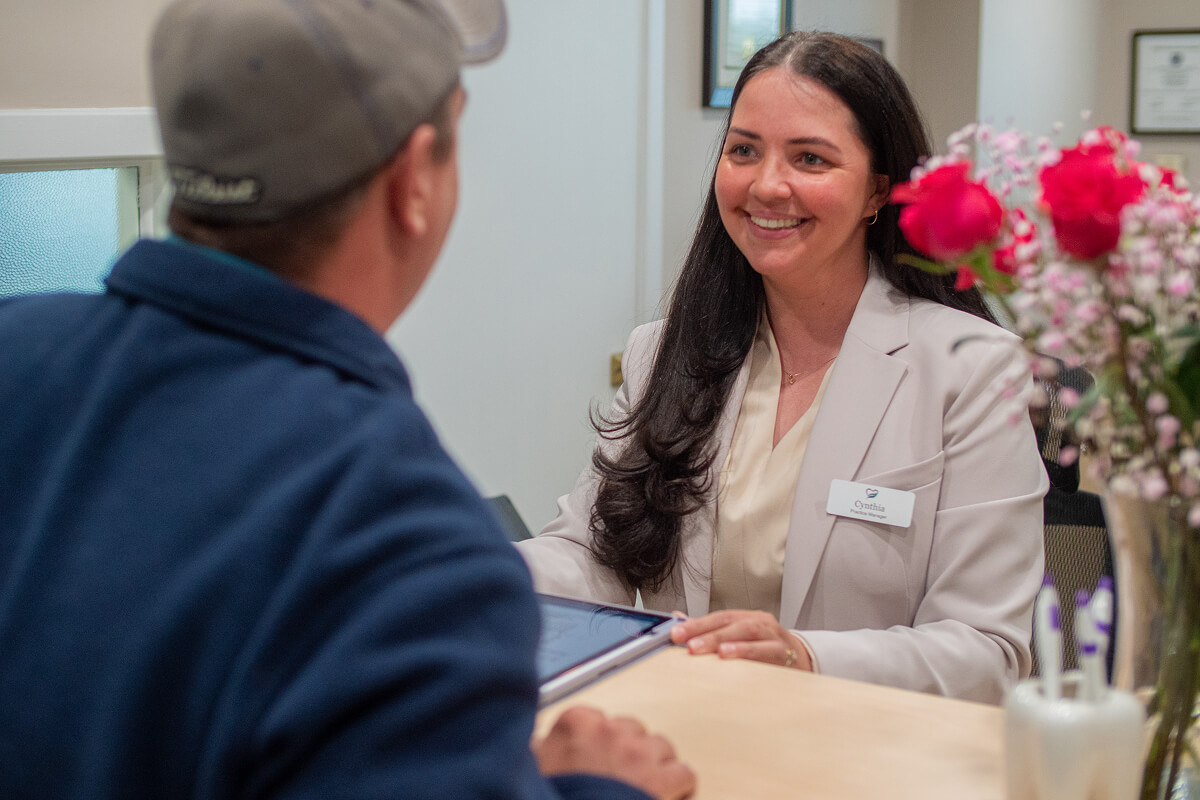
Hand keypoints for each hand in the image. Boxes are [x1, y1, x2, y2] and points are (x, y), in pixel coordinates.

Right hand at [534, 705, 695, 799]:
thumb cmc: (553, 795)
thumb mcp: (532, 766)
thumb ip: (542, 750)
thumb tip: (536, 747)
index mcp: (576, 724)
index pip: (596, 719)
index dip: (600, 743)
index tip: (596, 757)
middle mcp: (610, 731)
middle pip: (632, 730)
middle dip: (629, 752)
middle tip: (622, 776)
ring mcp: (638, 753)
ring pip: (661, 747)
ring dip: (656, 765)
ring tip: (647, 787)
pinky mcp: (661, 779)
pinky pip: (684, 773)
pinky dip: (680, 786)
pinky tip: (671, 797)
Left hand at [669, 610, 812, 669]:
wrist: (804, 661)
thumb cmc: (767, 650)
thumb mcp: (739, 639)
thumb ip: (709, 631)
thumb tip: (678, 619)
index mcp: (745, 618)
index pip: (718, 617)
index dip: (696, 624)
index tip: (675, 633)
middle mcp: (759, 622)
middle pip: (730, 622)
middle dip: (705, 632)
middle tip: (685, 642)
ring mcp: (772, 636)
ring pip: (747, 632)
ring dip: (724, 640)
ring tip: (704, 648)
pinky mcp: (784, 652)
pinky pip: (765, 651)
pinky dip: (746, 652)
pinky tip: (729, 656)